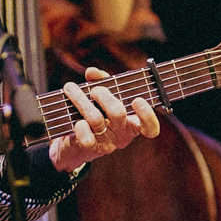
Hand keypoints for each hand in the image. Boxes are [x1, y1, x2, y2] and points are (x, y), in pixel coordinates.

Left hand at [45, 67, 161, 172]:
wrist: (73, 141)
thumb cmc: (94, 114)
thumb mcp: (101, 98)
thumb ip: (101, 82)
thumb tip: (92, 72)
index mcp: (132, 123)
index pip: (149, 127)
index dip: (147, 115)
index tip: (137, 100)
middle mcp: (122, 134)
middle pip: (118, 113)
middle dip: (103, 95)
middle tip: (95, 90)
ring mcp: (107, 143)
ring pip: (96, 119)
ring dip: (81, 100)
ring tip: (71, 89)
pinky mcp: (91, 148)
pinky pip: (86, 137)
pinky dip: (80, 126)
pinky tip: (76, 120)